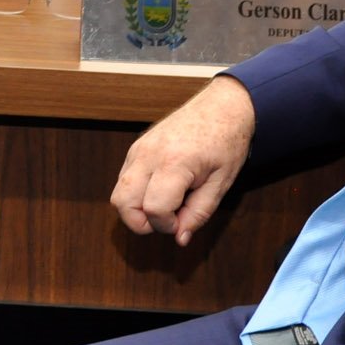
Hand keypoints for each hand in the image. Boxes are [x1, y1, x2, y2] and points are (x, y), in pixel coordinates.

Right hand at [112, 75, 254, 244]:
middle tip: (168, 219)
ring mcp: (139, 149)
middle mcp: (149, 154)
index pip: (153, 208)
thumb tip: (180, 237)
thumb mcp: (221, 183)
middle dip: (140, 222)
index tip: (182, 221)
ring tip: (167, 203)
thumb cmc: (227, 142)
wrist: (222, 106)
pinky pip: (124, 179)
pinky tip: (162, 189)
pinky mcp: (136, 147)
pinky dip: (137, 194)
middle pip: (122, 203)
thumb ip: (199, 213)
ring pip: (118, 193)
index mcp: (175, 162)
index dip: (167, 225)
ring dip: (136, 208)